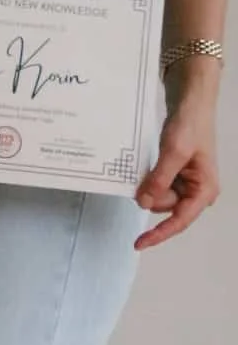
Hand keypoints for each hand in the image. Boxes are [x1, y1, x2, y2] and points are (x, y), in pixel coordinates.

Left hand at [134, 92, 220, 248]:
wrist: (191, 102)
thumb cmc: (190, 125)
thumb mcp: (174, 152)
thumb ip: (159, 180)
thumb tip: (144, 203)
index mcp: (204, 191)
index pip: (179, 220)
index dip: (158, 234)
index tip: (139, 243)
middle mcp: (197, 191)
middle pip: (166, 206)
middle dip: (152, 193)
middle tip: (149, 168)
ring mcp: (187, 183)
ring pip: (160, 195)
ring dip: (150, 183)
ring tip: (152, 160)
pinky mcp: (177, 173)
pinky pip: (158, 183)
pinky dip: (150, 177)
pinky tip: (148, 165)